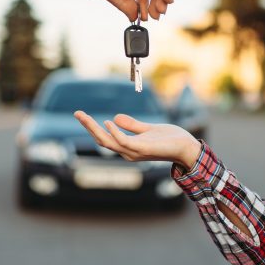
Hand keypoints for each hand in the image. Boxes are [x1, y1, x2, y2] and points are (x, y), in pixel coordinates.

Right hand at [73, 111, 200, 169]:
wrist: (187, 147)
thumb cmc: (170, 140)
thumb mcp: (148, 129)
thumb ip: (133, 125)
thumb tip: (114, 118)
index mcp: (128, 147)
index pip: (105, 137)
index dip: (92, 127)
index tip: (81, 115)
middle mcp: (128, 152)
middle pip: (102, 140)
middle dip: (88, 126)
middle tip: (76, 113)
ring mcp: (134, 152)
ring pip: (108, 141)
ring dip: (95, 128)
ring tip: (84, 116)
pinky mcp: (143, 149)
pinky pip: (124, 142)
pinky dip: (114, 133)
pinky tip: (108, 122)